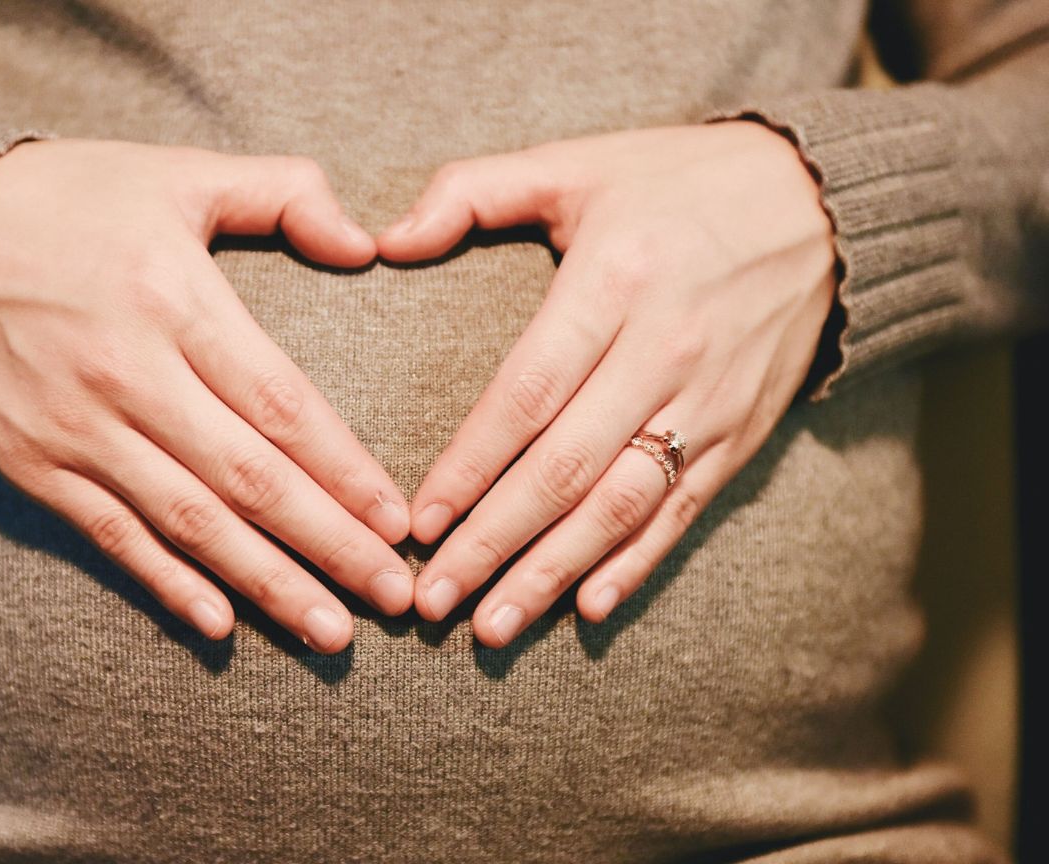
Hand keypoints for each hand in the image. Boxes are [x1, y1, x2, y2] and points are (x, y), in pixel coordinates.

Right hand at [0, 139, 412, 652]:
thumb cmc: (72, 200)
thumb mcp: (180, 173)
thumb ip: (283, 193)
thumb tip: (366, 244)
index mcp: (173, 298)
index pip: (280, 404)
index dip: (345, 471)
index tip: (398, 522)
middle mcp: (126, 373)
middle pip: (248, 479)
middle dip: (330, 545)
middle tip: (395, 598)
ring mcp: (74, 428)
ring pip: (189, 523)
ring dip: (266, 583)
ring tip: (332, 631)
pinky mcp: (32, 464)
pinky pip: (111, 537)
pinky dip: (166, 584)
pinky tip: (221, 625)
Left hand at [376, 121, 836, 646]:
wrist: (822, 204)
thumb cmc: (676, 183)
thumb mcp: (575, 162)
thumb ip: (471, 192)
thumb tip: (383, 241)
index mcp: (613, 282)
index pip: (527, 393)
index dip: (470, 465)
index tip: (418, 522)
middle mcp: (664, 350)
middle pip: (566, 468)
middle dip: (493, 542)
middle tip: (432, 600)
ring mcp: (710, 400)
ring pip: (622, 505)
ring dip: (553, 573)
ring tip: (492, 627)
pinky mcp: (743, 432)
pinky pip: (684, 511)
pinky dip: (636, 564)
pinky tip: (587, 608)